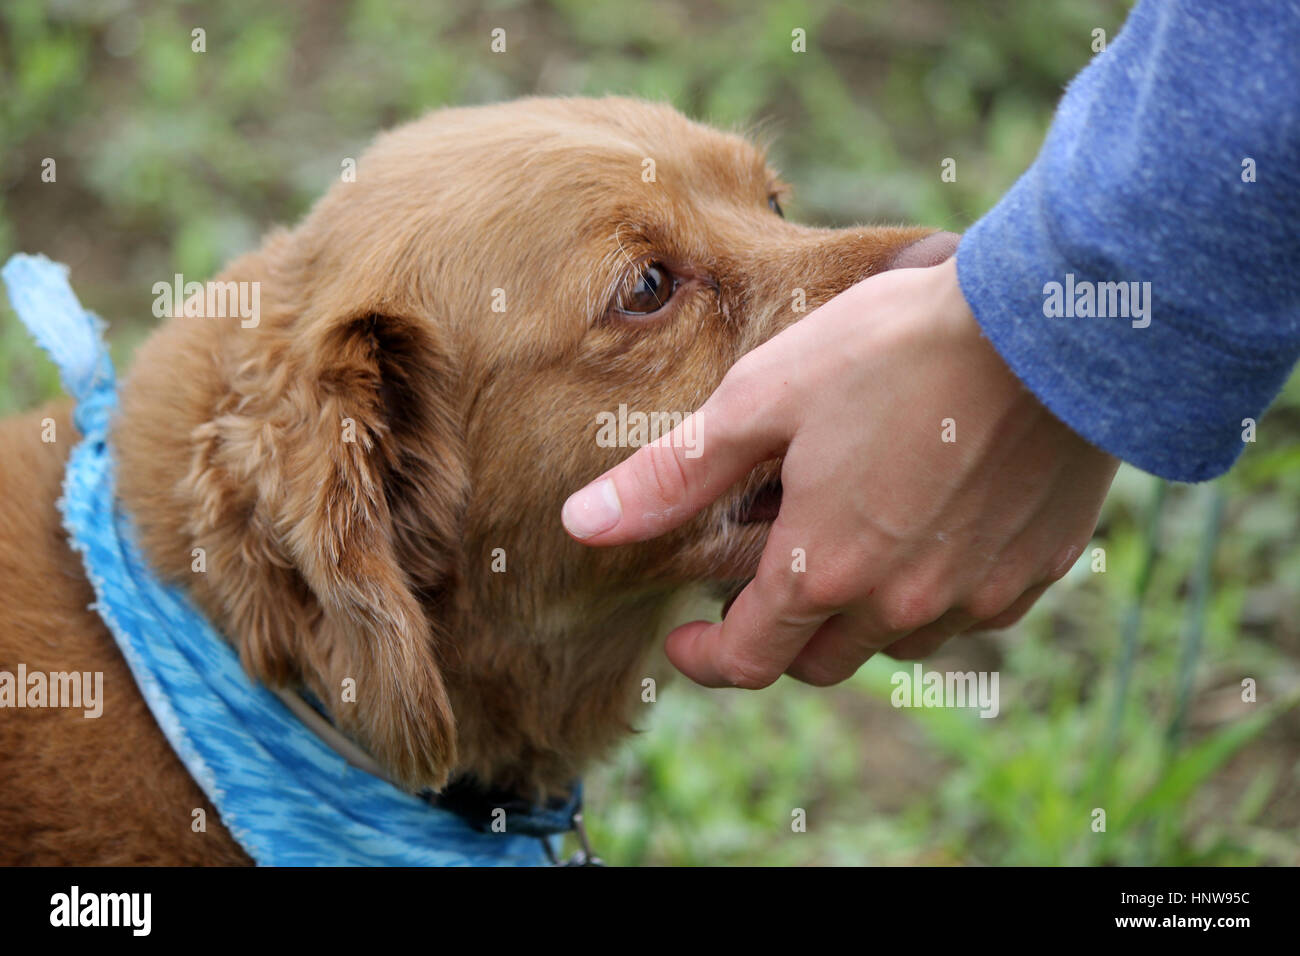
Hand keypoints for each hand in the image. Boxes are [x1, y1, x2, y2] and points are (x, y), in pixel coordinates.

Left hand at [561, 256, 1118, 687]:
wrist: (1052, 326)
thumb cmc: (895, 350)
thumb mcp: (762, 401)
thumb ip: (672, 477)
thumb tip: (579, 526)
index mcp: (822, 571)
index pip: (748, 661)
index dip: (704, 659)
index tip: (684, 638)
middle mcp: (899, 607)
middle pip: (818, 662)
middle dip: (777, 633)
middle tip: (761, 579)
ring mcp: (972, 598)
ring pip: (891, 640)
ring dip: (854, 612)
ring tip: (843, 544)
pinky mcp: (1033, 575)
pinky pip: (964, 611)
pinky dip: (928, 590)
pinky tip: (923, 529)